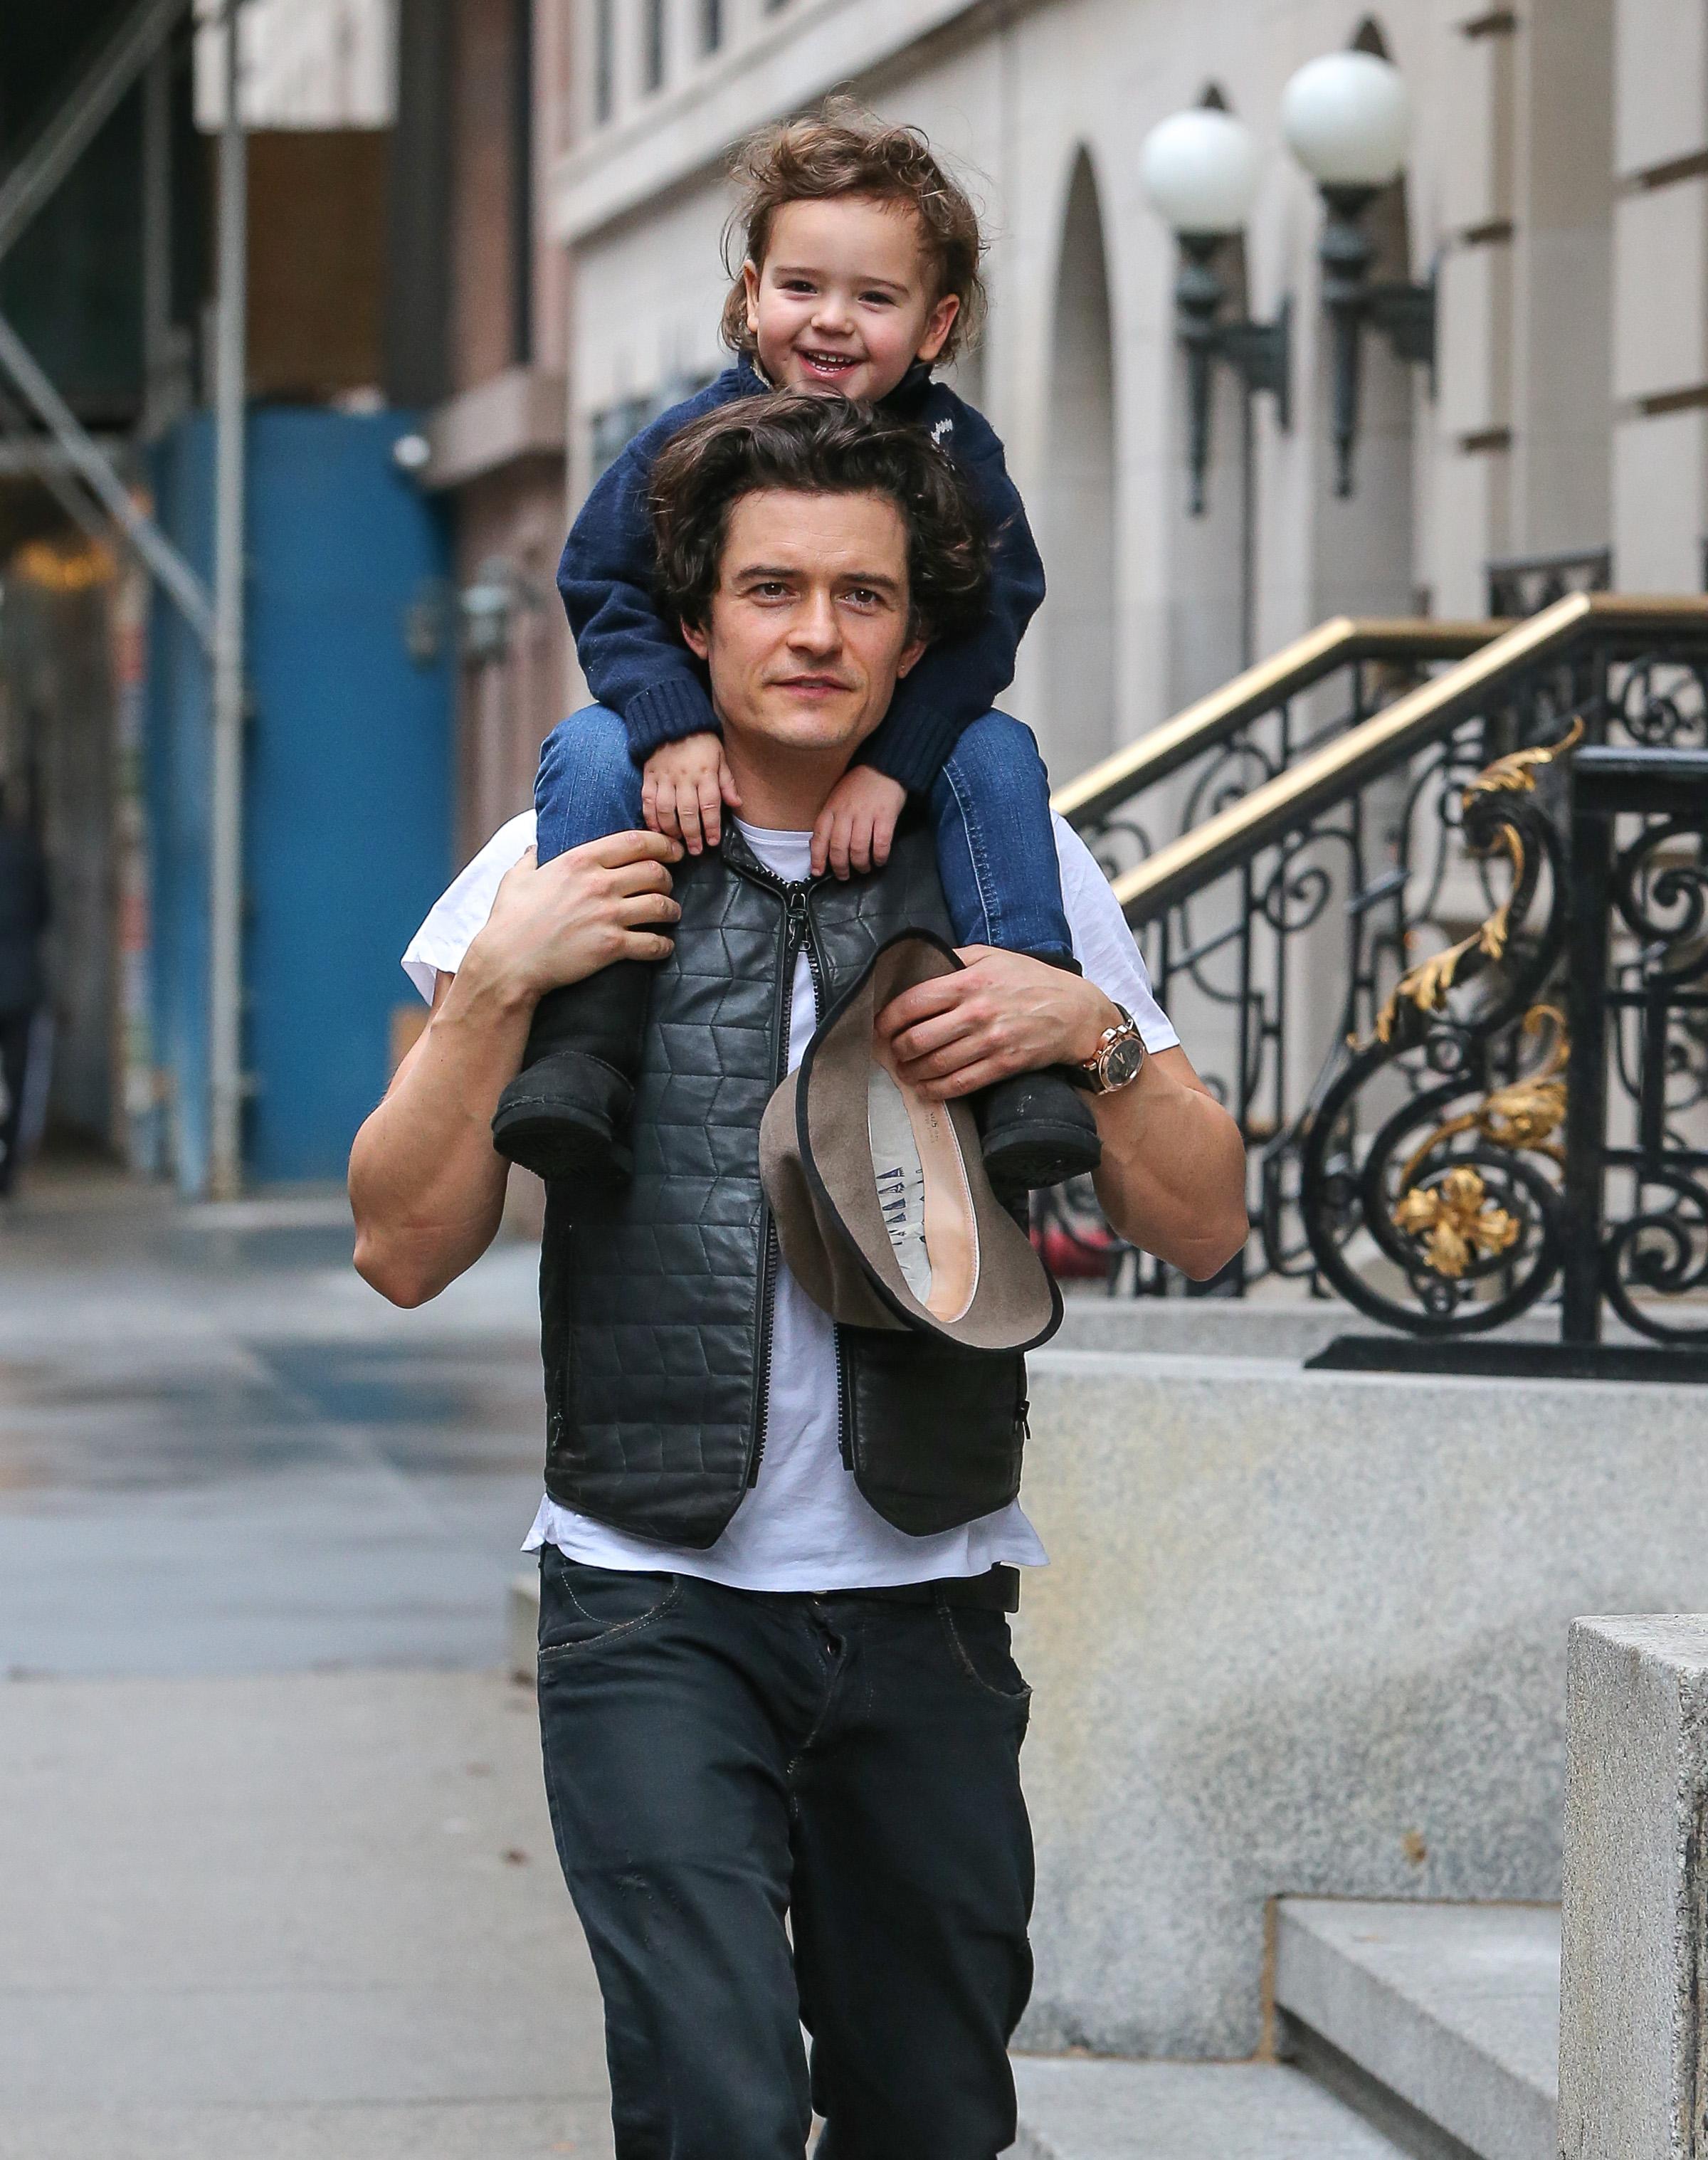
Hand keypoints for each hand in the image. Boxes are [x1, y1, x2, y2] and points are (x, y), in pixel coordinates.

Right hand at [466, 831, 681, 1006]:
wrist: (508, 962)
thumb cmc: (510, 920)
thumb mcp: (516, 879)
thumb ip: (530, 858)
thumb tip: (534, 846)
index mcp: (580, 860)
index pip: (636, 841)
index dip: (663, 843)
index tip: (674, 849)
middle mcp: (599, 884)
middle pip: (655, 871)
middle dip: (668, 877)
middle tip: (667, 885)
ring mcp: (608, 915)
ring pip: (662, 905)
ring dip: (671, 910)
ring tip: (670, 914)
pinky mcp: (612, 946)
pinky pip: (654, 943)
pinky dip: (664, 945)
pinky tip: (663, 945)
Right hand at [641, 733, 740, 854]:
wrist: (671, 718)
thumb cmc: (701, 740)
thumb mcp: (720, 756)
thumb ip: (727, 781)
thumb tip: (737, 804)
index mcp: (705, 773)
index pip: (709, 805)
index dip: (711, 826)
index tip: (713, 842)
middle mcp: (684, 777)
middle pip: (688, 812)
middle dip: (692, 834)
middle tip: (696, 850)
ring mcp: (664, 777)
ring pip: (666, 810)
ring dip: (672, 829)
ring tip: (677, 842)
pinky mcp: (648, 776)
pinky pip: (648, 800)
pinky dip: (650, 817)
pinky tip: (656, 829)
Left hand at [811, 767, 906, 879]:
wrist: (884, 766)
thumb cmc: (859, 785)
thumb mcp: (837, 798)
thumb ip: (831, 819)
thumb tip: (825, 846)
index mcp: (831, 808)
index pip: (819, 837)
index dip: (818, 858)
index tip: (818, 871)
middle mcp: (846, 812)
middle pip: (838, 847)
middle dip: (840, 867)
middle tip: (844, 876)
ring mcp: (866, 814)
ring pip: (858, 848)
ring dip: (860, 864)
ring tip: (863, 869)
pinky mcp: (885, 815)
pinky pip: (881, 843)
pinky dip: (879, 856)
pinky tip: (879, 860)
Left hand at [877, 946, 1119, 1098]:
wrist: (1076, 1013)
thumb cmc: (1032, 981)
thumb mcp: (993, 956)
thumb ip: (955, 957)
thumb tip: (920, 963)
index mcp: (969, 981)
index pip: (913, 1002)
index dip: (888, 1018)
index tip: (881, 1026)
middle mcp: (976, 1012)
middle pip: (917, 1039)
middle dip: (897, 1049)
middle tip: (892, 1052)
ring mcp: (990, 1041)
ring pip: (934, 1065)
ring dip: (911, 1073)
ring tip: (905, 1072)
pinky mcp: (1003, 1065)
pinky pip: (959, 1084)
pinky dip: (935, 1090)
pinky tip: (925, 1089)